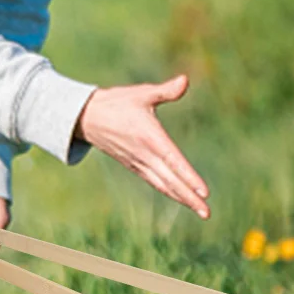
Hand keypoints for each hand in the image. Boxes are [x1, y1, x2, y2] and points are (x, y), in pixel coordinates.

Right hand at [75, 74, 210, 218]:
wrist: (86, 118)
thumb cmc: (117, 103)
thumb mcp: (141, 94)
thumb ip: (165, 90)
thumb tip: (185, 80)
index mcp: (149, 138)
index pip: (173, 161)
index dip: (189, 177)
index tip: (204, 191)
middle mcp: (144, 155)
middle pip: (170, 181)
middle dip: (189, 197)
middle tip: (207, 213)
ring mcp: (138, 163)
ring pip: (163, 185)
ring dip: (182, 198)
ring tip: (200, 211)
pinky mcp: (134, 166)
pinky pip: (154, 182)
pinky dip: (169, 191)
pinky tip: (181, 198)